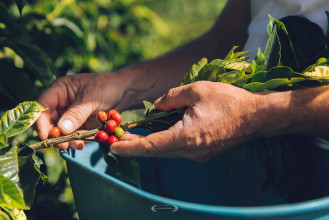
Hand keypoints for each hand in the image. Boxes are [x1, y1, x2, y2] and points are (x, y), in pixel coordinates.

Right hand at [35, 73, 125, 149]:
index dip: (41, 121)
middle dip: (54, 135)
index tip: (46, 136)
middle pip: (48, 121)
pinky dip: (75, 140)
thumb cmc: (106, 87)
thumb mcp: (92, 98)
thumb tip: (61, 129)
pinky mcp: (78, 124)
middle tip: (63, 145)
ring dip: (65, 140)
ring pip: (60, 131)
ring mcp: (69, 114)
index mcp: (59, 90)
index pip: (42, 106)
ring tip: (77, 145)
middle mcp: (60, 102)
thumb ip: (77, 113)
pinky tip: (82, 144)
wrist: (123, 91)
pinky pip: (72, 134)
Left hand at [110, 81, 263, 161]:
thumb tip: (156, 106)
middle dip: (136, 145)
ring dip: (150, 143)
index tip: (113, 148)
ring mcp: (198, 155)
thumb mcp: (197, 90)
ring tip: (135, 133)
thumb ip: (171, 97)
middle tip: (119, 137)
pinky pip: (178, 148)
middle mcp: (190, 151)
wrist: (257, 116)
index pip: (150, 146)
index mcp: (186, 137)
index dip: (130, 148)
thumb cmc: (229, 101)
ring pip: (167, 150)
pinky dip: (165, 141)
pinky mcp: (204, 153)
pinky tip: (160, 131)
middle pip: (156, 151)